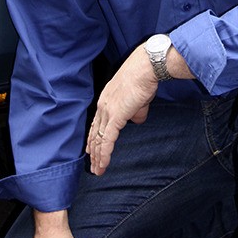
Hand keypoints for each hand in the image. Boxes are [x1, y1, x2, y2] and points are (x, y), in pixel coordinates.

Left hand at [86, 45, 157, 174]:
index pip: (97, 122)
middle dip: (93, 150)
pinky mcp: (115, 117)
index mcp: (106, 99)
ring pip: (99, 139)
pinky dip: (104, 154)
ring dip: (98, 157)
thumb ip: (135, 112)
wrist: (145, 68)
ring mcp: (107, 111)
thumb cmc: (144, 78)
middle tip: (93, 165)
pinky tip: (103, 164)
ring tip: (98, 170)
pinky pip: (107, 140)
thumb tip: (136, 120)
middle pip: (95, 132)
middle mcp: (103, 105)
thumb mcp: (138, 98)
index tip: (92, 149)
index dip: (94, 136)